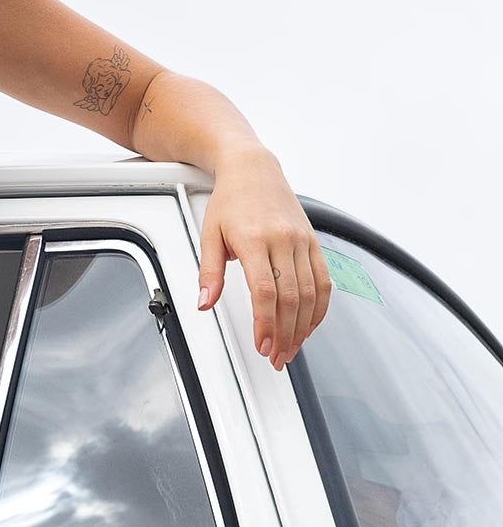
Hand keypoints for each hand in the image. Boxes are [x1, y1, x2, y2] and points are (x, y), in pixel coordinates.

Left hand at [197, 148, 332, 371]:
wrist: (254, 170)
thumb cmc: (230, 201)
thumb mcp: (208, 234)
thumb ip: (209, 272)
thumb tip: (204, 303)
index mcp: (254, 239)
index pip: (265, 291)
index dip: (266, 323)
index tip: (262, 344)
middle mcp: (283, 240)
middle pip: (290, 297)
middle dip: (285, 333)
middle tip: (276, 356)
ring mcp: (302, 242)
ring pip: (310, 293)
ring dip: (302, 327)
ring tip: (291, 348)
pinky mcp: (313, 243)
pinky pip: (323, 281)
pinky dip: (319, 308)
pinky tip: (309, 325)